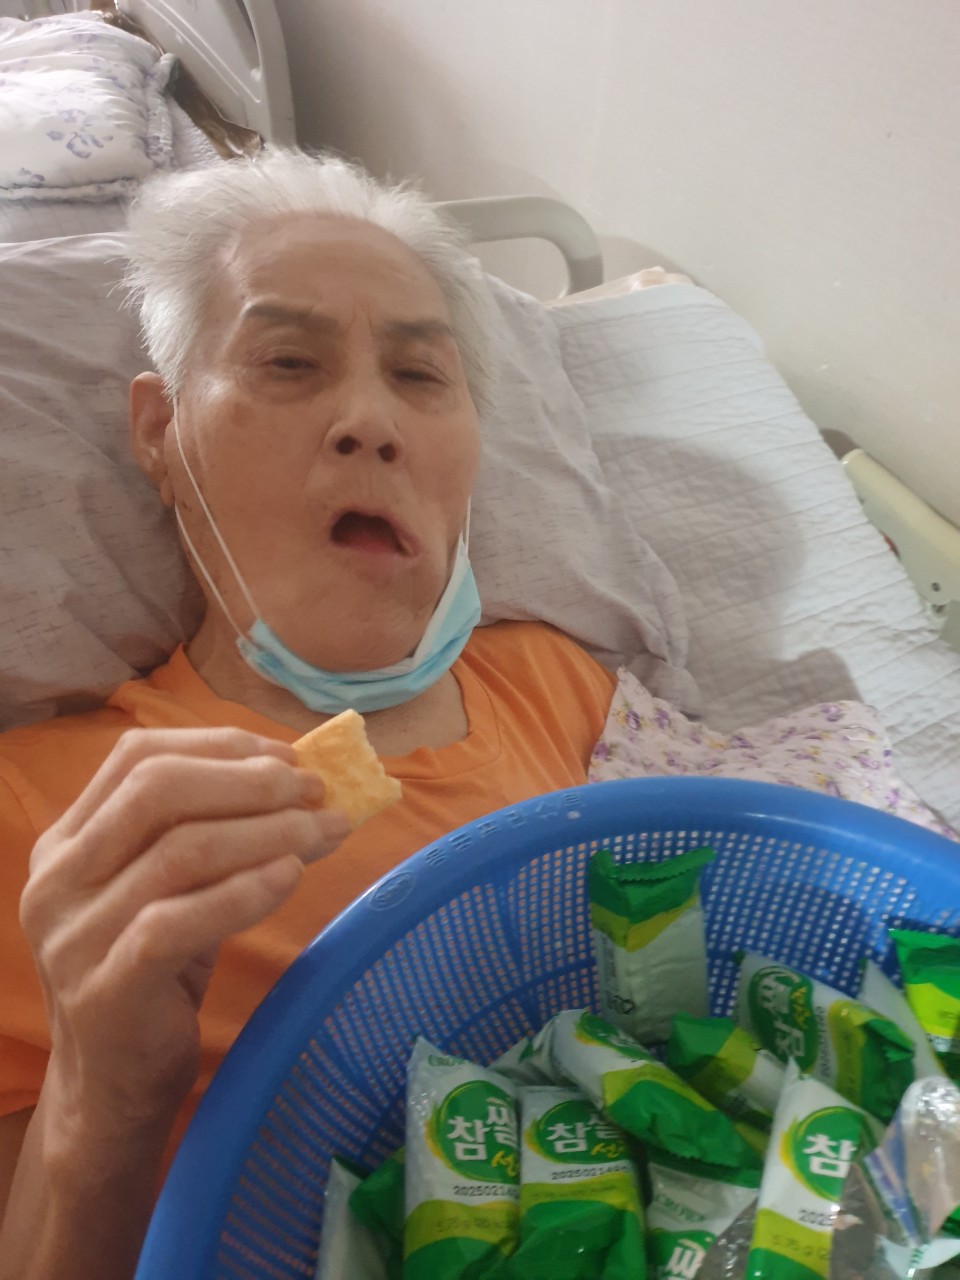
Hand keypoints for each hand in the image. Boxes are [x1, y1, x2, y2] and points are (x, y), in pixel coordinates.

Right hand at [19, 727, 348, 1144]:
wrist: (110, 1088)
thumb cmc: (155, 972)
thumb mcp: (171, 889)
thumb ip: (210, 832)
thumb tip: (302, 777)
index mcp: (68, 840)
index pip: (136, 757)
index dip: (218, 746)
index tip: (287, 757)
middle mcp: (58, 879)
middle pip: (156, 789)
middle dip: (248, 781)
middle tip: (314, 792)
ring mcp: (74, 936)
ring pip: (179, 851)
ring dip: (267, 831)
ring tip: (326, 831)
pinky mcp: (104, 989)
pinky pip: (178, 922)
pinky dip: (243, 891)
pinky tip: (290, 876)